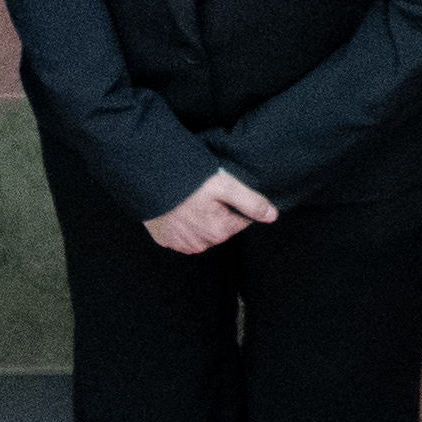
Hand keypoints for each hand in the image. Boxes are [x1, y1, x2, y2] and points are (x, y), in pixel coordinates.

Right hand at [143, 168, 279, 257]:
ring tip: (190, 197)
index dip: (235, 203)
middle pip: (221, 227)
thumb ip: (251, 202)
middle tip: (205, 191)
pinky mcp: (164, 239)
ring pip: (201, 232)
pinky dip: (181, 223)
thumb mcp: (225, 185)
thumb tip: (273, 216)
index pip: (241, 220)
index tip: (223, 190)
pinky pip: (180, 234)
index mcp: (219, 231)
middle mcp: (201, 244)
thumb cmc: (188, 180)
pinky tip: (177, 207)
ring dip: (200, 219)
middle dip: (218, 211)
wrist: (149, 177)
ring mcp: (180, 244)